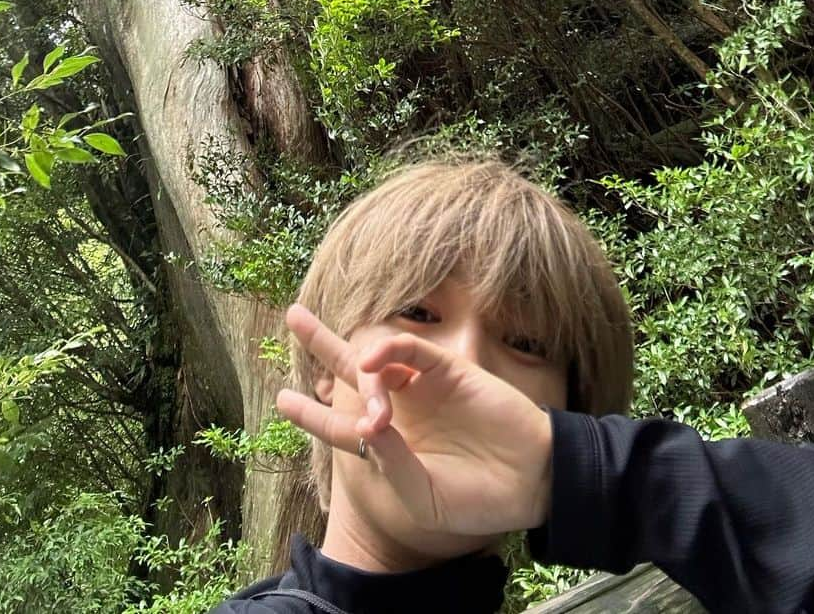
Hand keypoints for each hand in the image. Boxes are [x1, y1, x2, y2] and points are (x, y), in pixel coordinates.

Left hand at [276, 303, 553, 536]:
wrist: (530, 483)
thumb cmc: (475, 499)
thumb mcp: (422, 496)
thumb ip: (390, 462)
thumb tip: (365, 425)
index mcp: (387, 444)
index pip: (339, 422)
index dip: (311, 412)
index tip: (283, 399)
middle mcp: (400, 408)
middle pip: (349, 369)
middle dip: (321, 342)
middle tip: (294, 314)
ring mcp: (422, 386)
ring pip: (376, 357)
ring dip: (362, 373)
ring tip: (375, 404)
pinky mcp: (448, 369)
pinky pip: (411, 349)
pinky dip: (389, 348)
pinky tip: (373, 360)